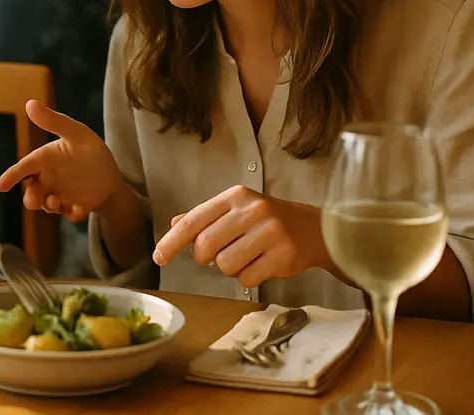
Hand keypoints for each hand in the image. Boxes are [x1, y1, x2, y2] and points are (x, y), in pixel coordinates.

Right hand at [0, 100, 122, 221]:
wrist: (111, 174)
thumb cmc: (89, 149)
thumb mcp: (75, 133)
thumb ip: (53, 121)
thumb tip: (30, 103)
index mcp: (44, 160)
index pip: (23, 168)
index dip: (11, 176)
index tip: (1, 186)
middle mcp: (47, 180)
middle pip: (30, 193)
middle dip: (30, 198)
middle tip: (37, 196)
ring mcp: (59, 196)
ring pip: (45, 205)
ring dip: (48, 206)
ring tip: (57, 201)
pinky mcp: (73, 208)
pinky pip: (69, 214)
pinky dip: (72, 212)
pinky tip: (80, 207)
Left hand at [153, 185, 328, 288]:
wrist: (315, 229)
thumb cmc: (268, 220)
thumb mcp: (236, 209)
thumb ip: (205, 217)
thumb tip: (174, 224)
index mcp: (235, 196)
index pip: (193, 221)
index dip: (171, 242)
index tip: (158, 257)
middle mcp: (252, 210)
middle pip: (205, 246)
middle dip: (205, 257)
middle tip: (216, 255)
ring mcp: (270, 232)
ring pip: (225, 265)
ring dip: (229, 268)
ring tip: (245, 256)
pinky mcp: (283, 255)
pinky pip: (247, 278)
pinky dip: (248, 277)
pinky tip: (260, 264)